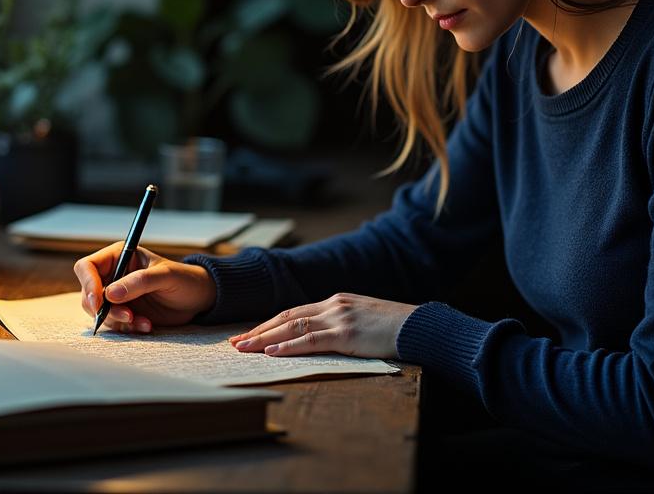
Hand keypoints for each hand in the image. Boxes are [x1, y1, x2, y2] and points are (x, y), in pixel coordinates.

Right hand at [73, 244, 216, 332]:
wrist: (197, 299)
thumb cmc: (184, 279)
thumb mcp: (165, 276)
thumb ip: (139, 282)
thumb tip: (110, 294)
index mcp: (119, 256)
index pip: (87, 267)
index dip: (88, 284)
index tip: (98, 302)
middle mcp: (114, 275)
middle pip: (89, 294)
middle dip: (105, 309)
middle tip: (128, 316)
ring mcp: (117, 296)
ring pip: (99, 312)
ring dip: (118, 321)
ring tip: (143, 321)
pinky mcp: (124, 312)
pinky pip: (114, 324)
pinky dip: (128, 328)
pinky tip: (147, 325)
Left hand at [229, 293, 416, 359]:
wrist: (419, 326)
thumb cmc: (393, 327)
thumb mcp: (362, 319)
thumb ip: (340, 323)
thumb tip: (319, 338)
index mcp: (335, 301)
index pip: (293, 311)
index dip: (269, 323)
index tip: (249, 333)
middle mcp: (333, 304)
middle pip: (286, 316)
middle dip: (258, 330)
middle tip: (234, 342)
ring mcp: (339, 317)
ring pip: (292, 326)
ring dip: (264, 338)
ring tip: (243, 348)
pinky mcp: (347, 334)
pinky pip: (311, 340)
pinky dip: (288, 346)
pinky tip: (271, 352)